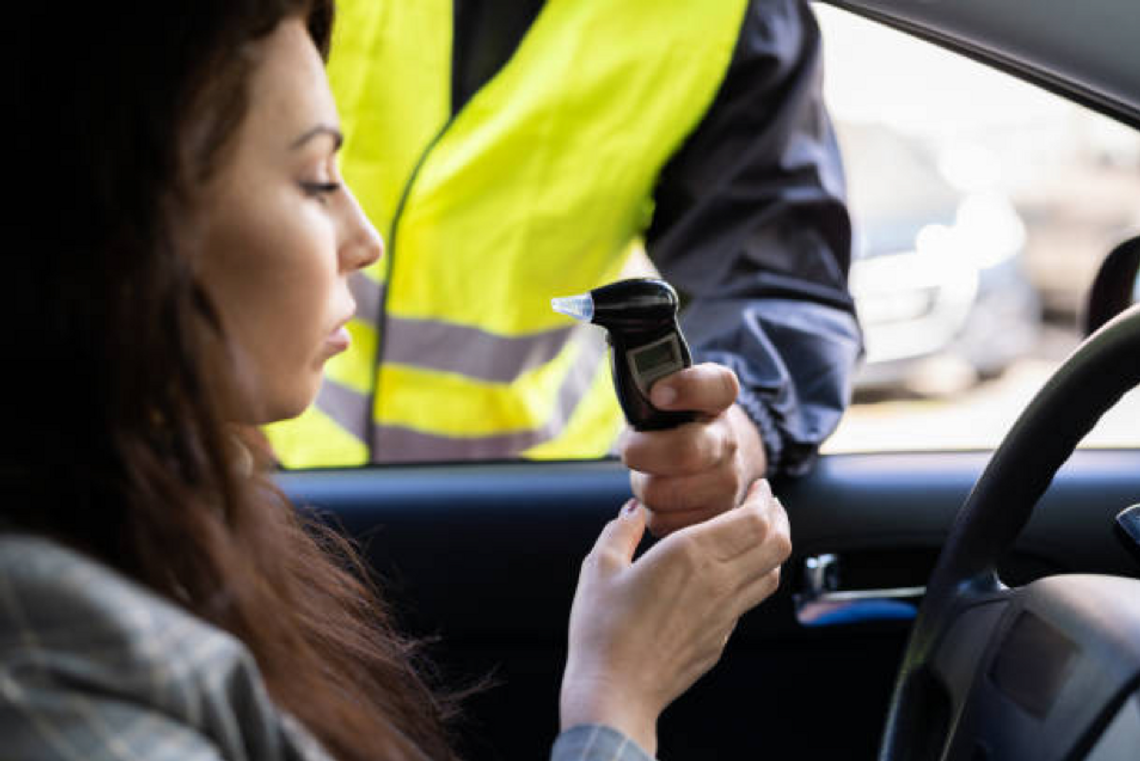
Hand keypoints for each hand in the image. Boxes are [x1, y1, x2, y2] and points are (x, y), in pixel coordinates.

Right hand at [559, 480, 790, 755]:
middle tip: (767, 504)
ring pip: (772, 573)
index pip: (754, 519)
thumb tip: (634, 510)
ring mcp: (725, 614)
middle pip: (776, 543)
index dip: (764, 499)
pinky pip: (749, 600)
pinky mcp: (721, 639)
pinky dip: (752, 577)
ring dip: (772, 548)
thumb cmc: (602, 629)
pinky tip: (730, 574)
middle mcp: (718, 581)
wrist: (615, 693)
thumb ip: (621, 530)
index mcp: (690, 554)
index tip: (759, 487)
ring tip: (758, 534)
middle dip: (778, 517)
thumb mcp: (599, 567)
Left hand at [621, 363, 766, 535]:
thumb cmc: (672, 423)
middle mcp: (729, 440)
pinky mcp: (715, 517)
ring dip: (644, 485)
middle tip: (632, 448)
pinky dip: (652, 512)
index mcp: (718, 400)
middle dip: (642, 452)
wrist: (710, 459)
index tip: (658, 393)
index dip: (687, 388)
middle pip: (684, 452)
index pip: (717, 385)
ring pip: (663, 493)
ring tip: (651, 473)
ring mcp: (729, 482)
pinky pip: (663, 521)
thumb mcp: (665, 393)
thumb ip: (647, 380)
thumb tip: (629, 378)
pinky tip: (662, 497)